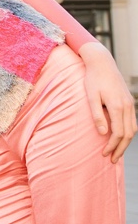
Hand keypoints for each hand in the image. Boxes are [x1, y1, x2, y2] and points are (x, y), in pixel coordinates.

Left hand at [79, 41, 136, 162]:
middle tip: (112, 160)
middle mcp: (126, 106)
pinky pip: (133, 122)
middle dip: (120, 149)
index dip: (111, 146)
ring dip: (126, 142)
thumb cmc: (93, 79)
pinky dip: (129, 133)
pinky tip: (121, 138)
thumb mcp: (90, 96)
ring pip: (133, 129)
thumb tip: (102, 133)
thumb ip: (96, 115)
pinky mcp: (129, 101)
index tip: (103, 154)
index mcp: (116, 106)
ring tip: (117, 152)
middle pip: (128, 134)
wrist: (102, 63)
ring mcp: (129, 103)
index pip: (118, 133)